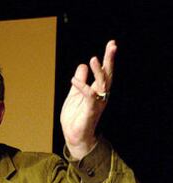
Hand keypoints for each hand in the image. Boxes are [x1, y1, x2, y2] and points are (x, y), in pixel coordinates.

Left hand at [60, 40, 116, 158]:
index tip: (112, 43)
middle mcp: (100, 95)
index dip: (108, 58)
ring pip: (101, 84)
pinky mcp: (90, 111)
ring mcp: (96, 103)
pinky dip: (83, 88)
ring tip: (93, 58)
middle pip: (107, 75)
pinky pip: (89, 97)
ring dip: (98, 72)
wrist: (74, 136)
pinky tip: (74, 80)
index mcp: (98, 90)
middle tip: (112, 45)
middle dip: (110, 60)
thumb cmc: (76, 116)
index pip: (104, 72)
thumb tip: (82, 66)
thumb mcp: (75, 94)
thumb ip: (79, 81)